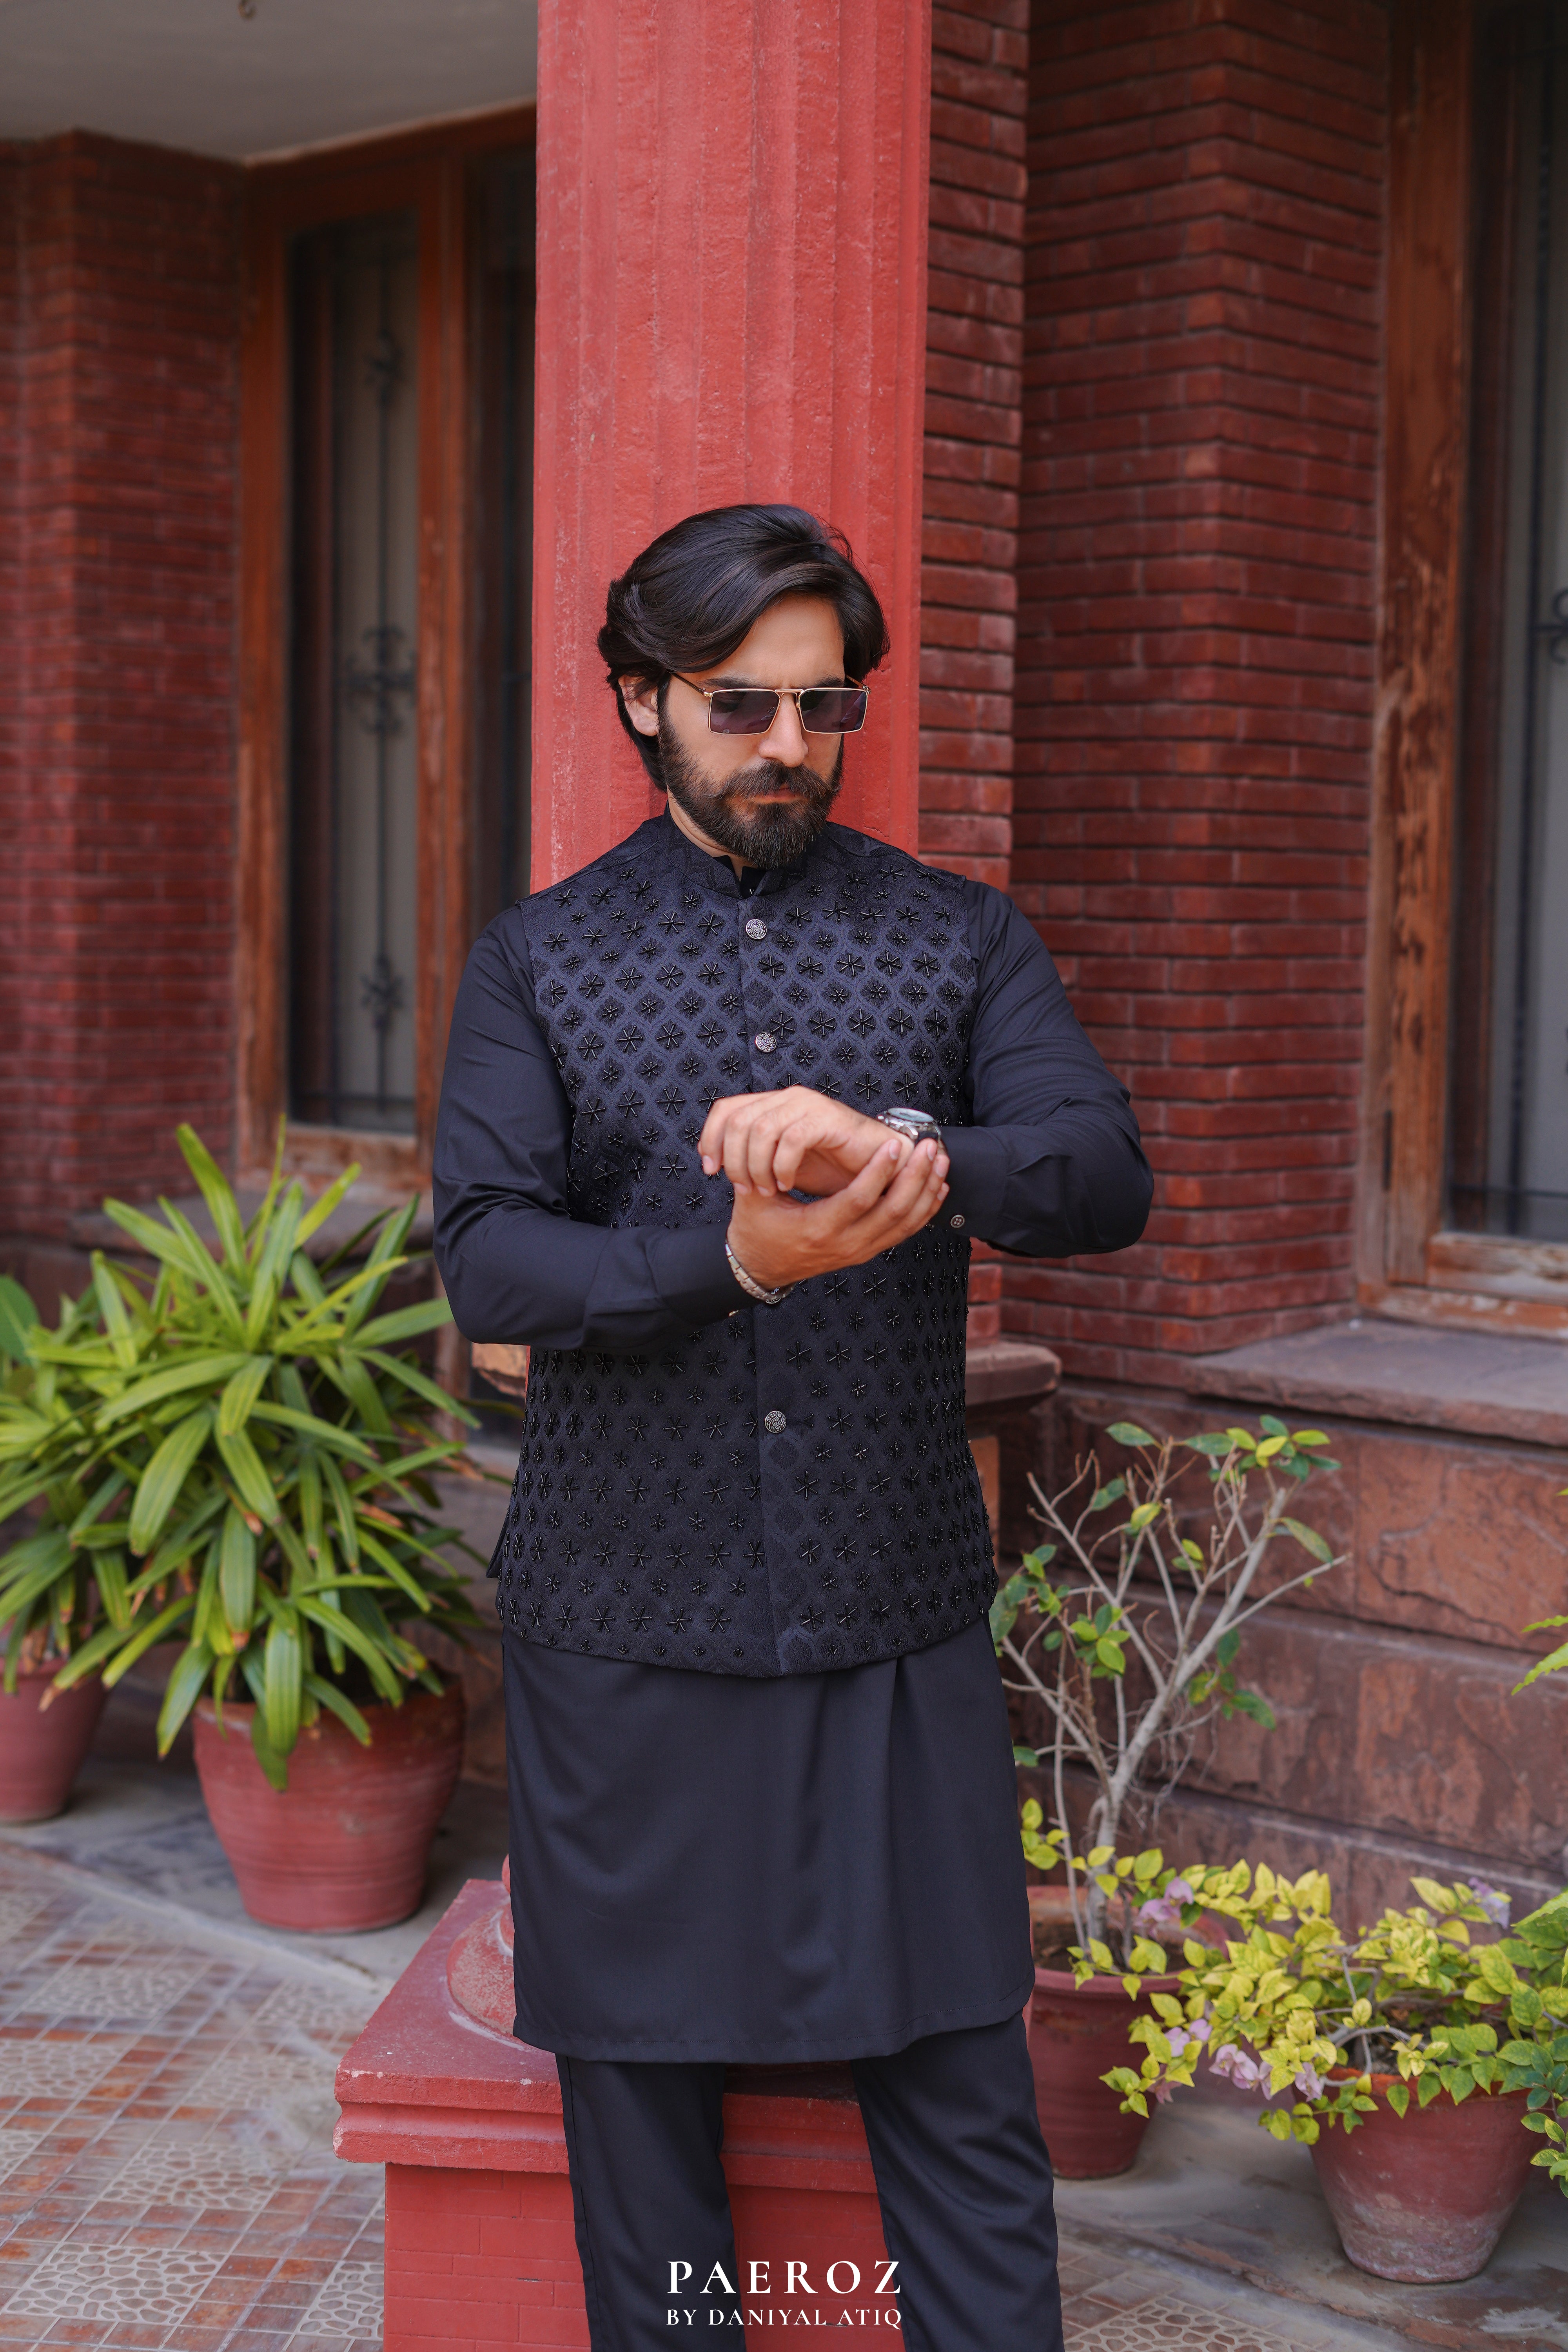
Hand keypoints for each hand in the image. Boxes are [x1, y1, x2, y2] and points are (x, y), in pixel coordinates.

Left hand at [699, 1085, 891, 1198]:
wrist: (877, 1170)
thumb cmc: (831, 1167)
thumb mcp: (780, 1164)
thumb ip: (753, 1157)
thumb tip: (718, 1165)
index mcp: (773, 1105)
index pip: (726, 1110)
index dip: (710, 1139)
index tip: (711, 1171)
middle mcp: (787, 1099)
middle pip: (738, 1121)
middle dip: (734, 1160)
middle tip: (745, 1188)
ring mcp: (807, 1105)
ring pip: (761, 1129)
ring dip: (757, 1165)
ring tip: (767, 1189)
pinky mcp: (827, 1119)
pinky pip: (792, 1139)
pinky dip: (783, 1166)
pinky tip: (786, 1184)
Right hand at [726, 1133, 949, 1291]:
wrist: (761, 1268)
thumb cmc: (757, 1229)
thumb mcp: (755, 1199)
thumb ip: (768, 1170)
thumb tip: (780, 1134)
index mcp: (818, 1229)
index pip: (858, 1199)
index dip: (879, 1171)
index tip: (894, 1144)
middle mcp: (845, 1244)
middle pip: (893, 1211)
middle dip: (916, 1177)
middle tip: (929, 1147)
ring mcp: (860, 1251)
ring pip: (905, 1223)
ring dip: (927, 1190)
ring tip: (940, 1161)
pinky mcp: (867, 1252)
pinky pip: (904, 1232)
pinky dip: (924, 1210)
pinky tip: (937, 1187)